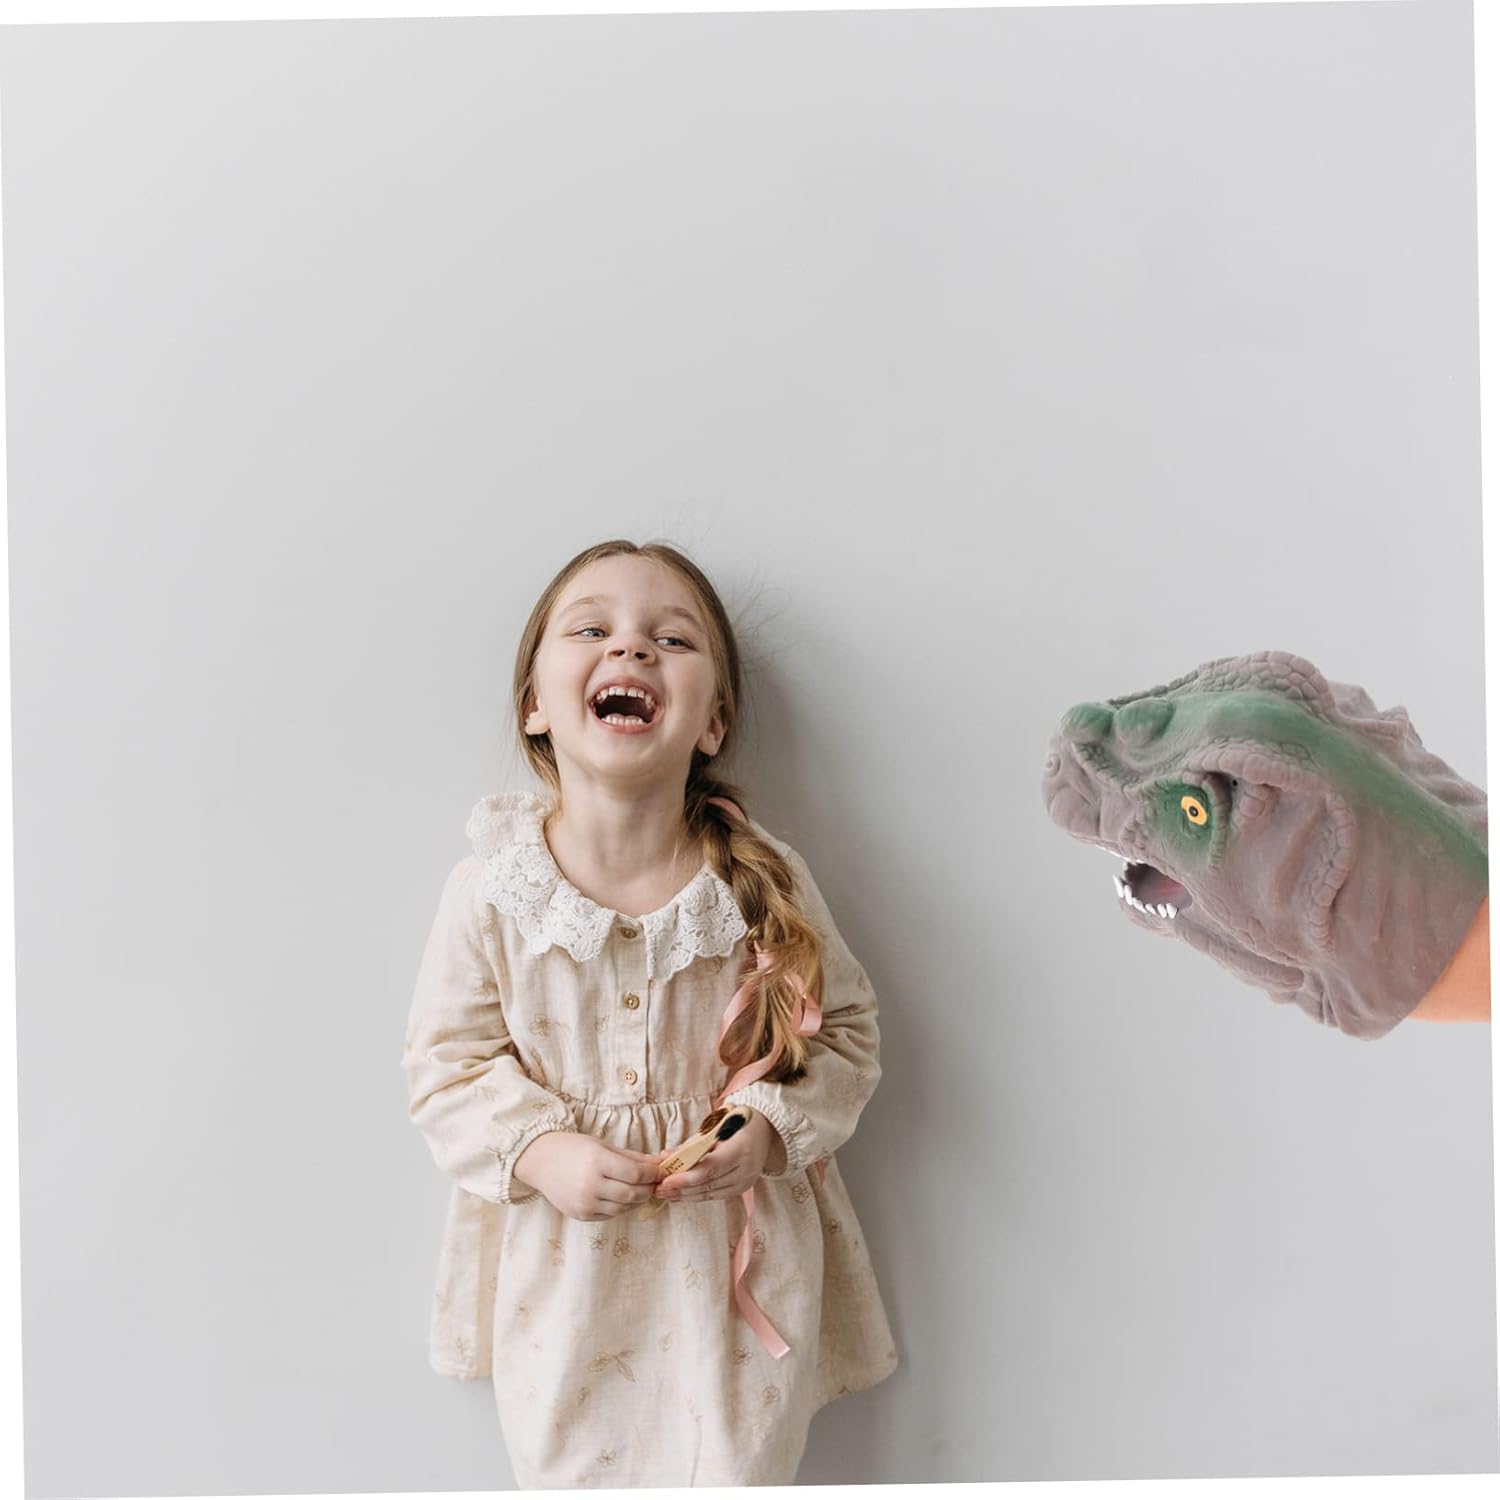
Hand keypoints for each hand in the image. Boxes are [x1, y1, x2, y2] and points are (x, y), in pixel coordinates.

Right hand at [513, 1131, 661, 1220]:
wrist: (540, 1161)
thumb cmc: (574, 1148)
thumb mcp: (603, 1145)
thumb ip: (632, 1157)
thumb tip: (659, 1164)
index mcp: (597, 1162)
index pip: (635, 1174)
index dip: (653, 1174)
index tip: (662, 1171)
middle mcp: (590, 1185)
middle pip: (632, 1194)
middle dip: (648, 1189)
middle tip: (655, 1183)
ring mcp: (584, 1203)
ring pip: (622, 1208)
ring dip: (637, 1201)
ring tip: (640, 1190)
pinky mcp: (580, 1215)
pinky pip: (609, 1215)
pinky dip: (621, 1208)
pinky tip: (623, 1198)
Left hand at [653, 1110, 776, 1203]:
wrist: (765, 1131)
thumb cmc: (736, 1124)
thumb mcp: (714, 1128)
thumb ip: (690, 1145)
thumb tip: (665, 1157)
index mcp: (739, 1150)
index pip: (709, 1169)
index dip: (685, 1178)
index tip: (665, 1181)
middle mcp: (744, 1170)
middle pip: (707, 1185)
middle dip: (680, 1189)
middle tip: (657, 1189)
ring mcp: (744, 1182)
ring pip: (709, 1194)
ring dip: (684, 1196)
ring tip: (664, 1194)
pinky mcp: (741, 1189)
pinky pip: (715, 1195)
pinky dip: (696, 1196)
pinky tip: (680, 1196)